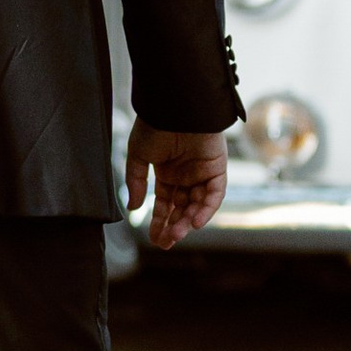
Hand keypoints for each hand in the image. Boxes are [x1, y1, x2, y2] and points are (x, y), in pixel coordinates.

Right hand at [125, 122, 228, 251]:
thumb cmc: (154, 126)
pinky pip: (215, 193)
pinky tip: (194, 222)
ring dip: (188, 221)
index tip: (154, 238)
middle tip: (165, 243)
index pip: (165, 203)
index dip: (159, 221)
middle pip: (182, 207)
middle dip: (173, 226)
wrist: (173, 107)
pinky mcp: (217, 167)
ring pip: (197, 204)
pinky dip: (206, 208)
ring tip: (176, 235)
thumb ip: (137, 183)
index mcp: (167, 172)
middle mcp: (186, 174)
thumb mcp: (138, 157)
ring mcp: (202, 172)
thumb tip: (134, 208)